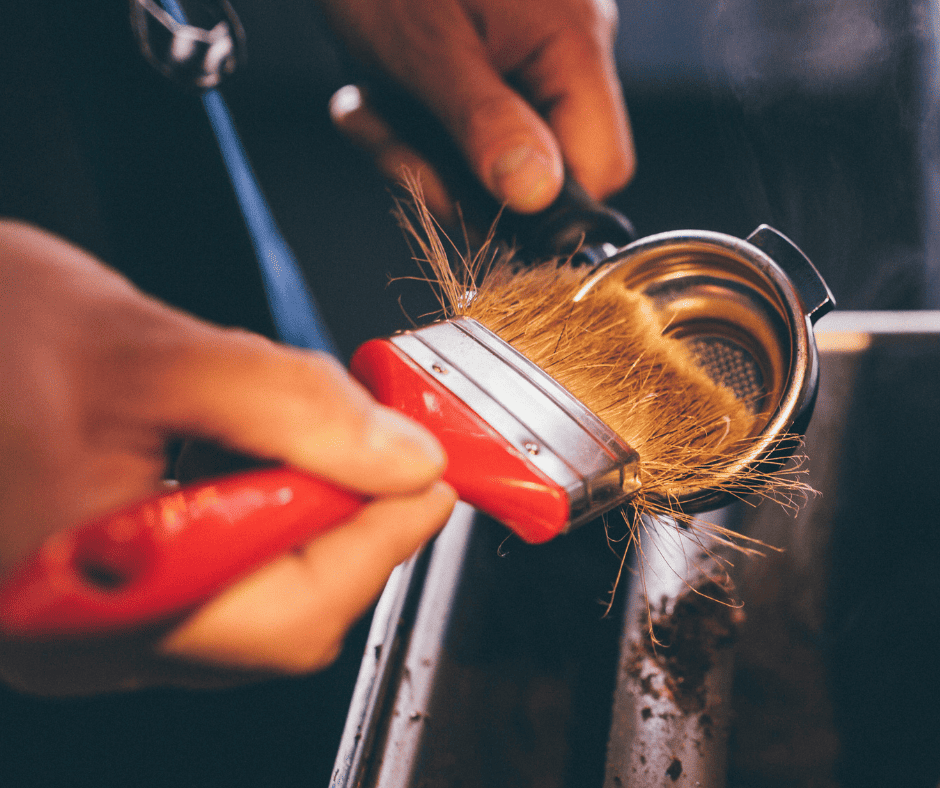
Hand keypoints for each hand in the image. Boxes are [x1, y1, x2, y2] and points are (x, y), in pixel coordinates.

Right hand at [0, 221, 454, 693]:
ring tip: (331, 451)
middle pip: (284, 619)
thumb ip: (292, 408)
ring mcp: (86, 631)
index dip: (387, 539)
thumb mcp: (151, 350)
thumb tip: (402, 458)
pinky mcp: (92, 600)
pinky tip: (267, 473)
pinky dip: (264, 532)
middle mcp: (87, 642)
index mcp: (97, 592)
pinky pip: (211, 589)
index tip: (437, 475)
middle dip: (358, 533)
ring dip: (314, 529)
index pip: (298, 607)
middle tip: (395, 455)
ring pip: (253, 608)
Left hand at [322, 0, 634, 219]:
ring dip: (422, 152)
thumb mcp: (426, 48)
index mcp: (573, 42)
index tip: (477, 205)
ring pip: (493, 156)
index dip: (544, 208)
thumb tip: (535, 195)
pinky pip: (468, 124)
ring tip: (371, 106)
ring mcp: (529, 55)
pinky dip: (415, 126)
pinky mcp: (493, 59)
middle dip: (461, 179)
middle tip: (398, 149)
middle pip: (543, 170)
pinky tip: (375, 94)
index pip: (603, 167)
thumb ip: (483, 122)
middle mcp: (566, 52)